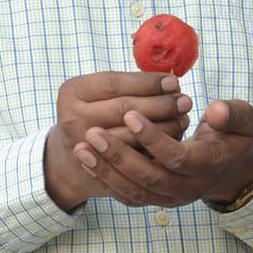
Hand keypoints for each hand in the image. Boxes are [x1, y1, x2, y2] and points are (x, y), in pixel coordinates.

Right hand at [45, 71, 191, 210]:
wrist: (67, 159)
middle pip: (123, 108)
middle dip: (159, 104)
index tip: (173, 81)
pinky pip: (132, 160)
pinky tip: (175, 139)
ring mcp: (81, 147)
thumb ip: (130, 84)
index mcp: (71, 91)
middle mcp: (70, 118)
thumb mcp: (99, 93)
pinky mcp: (96, 171)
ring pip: (130, 137)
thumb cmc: (95, 113)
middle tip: (185, 101)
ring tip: (184, 118)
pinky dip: (156, 150)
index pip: (114, 82)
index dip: (147, 82)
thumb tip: (171, 82)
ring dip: (163, 127)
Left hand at [72, 99, 252, 207]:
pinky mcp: (156, 201)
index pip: (177, 157)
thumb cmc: (231, 135)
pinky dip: (106, 181)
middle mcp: (188, 188)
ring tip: (80, 148)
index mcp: (208, 165)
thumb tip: (215, 111)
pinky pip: (127, 197)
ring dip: (106, 171)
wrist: (229, 168)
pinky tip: (86, 161)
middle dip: (119, 156)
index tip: (129, 113)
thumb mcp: (241, 120)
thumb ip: (231, 113)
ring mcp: (170, 198)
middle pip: (150, 179)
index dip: (152, 138)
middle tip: (92, 132)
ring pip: (134, 192)